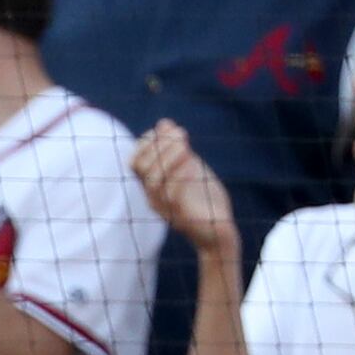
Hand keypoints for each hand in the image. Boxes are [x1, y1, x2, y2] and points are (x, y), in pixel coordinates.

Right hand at [128, 121, 237, 258]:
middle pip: (141, 167)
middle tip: (182, 134)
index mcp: (152, 186)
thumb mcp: (190, 168)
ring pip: (154, 180)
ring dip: (170, 157)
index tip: (167, 129)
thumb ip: (177, 149)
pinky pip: (173, 195)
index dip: (147, 141)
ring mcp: (166, 208)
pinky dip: (182, 176)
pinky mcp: (182, 217)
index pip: (135, 161)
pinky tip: (194, 164)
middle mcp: (154, 197)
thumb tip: (163, 123)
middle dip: (159, 144)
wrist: (219, 231)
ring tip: (188, 146)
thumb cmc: (203, 198)